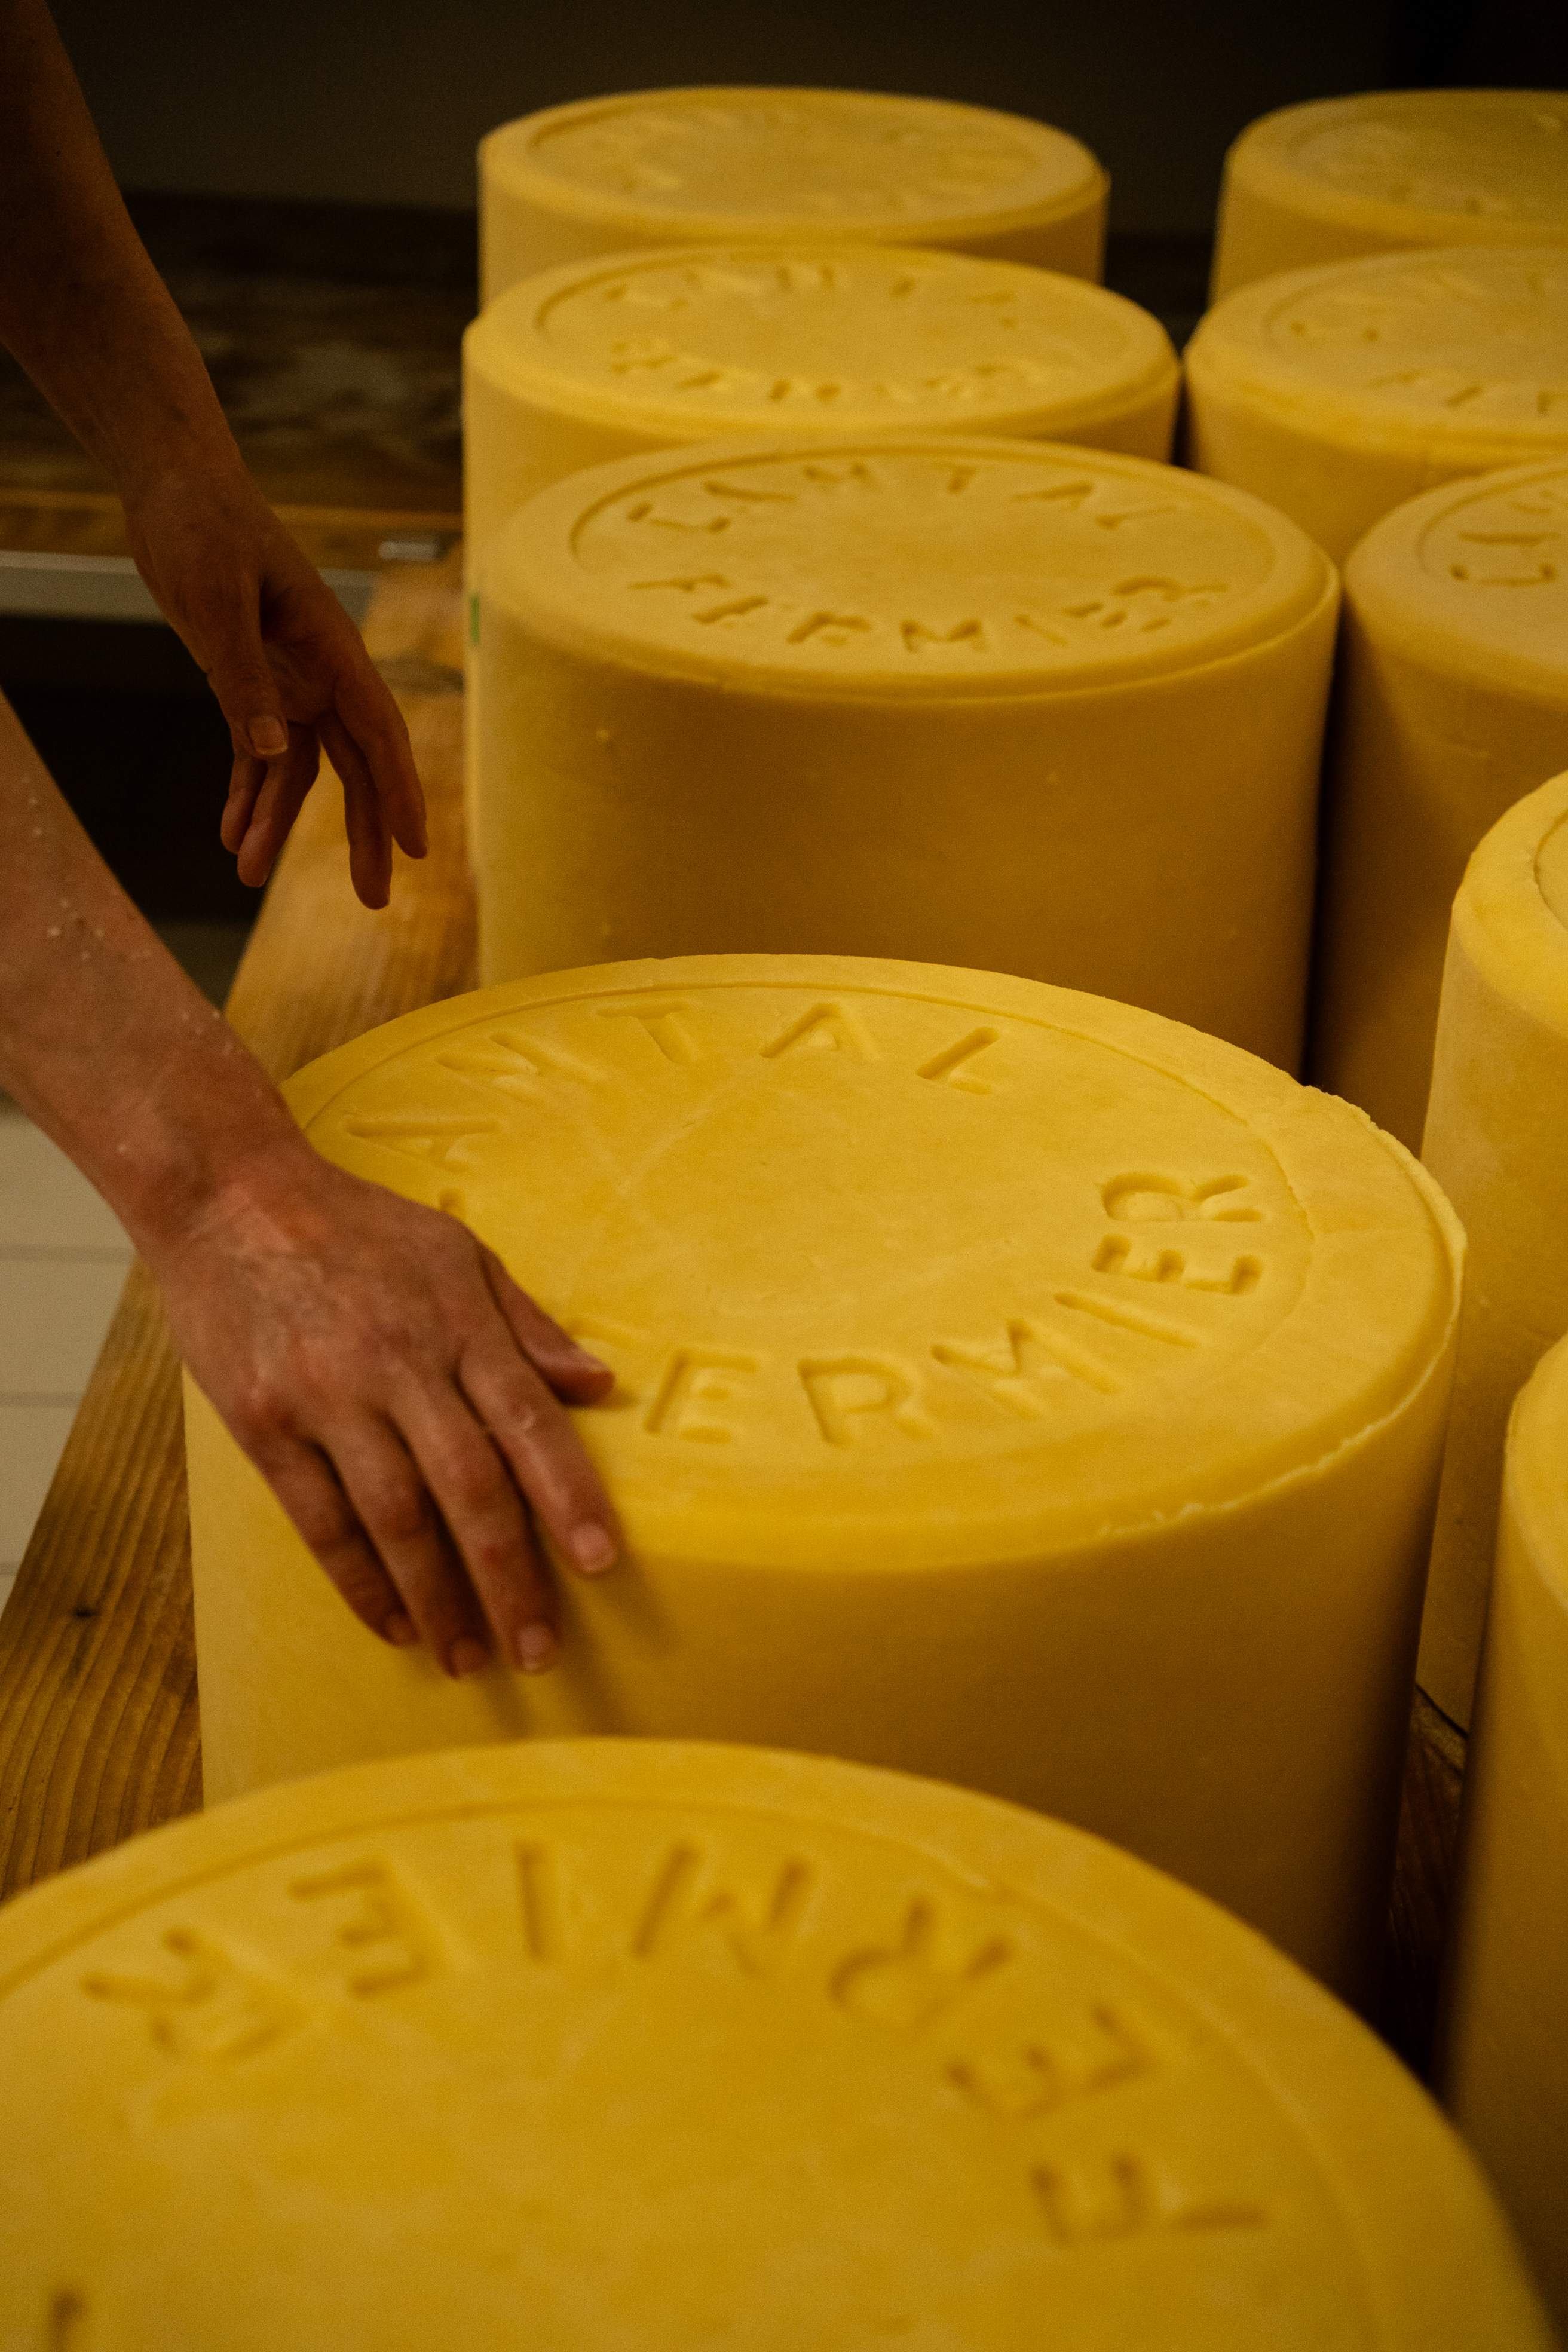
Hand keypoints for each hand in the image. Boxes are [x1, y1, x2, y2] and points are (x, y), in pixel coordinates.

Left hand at [124, 464, 428, 908]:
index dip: (400, 793)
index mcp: (331, 648)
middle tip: (373, 899)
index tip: (416, 848)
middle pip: (355, 767)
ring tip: (249, 876)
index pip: (378, 733)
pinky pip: (256, 754)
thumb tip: (273, 755)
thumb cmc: (202, 528)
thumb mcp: (216, 602)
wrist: (172, 487)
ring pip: (299, 771)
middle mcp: (321, 672)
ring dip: (278, 823)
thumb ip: (243, 680)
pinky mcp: (250, 684)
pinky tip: (230, 834)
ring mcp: (289, 681)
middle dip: (363, 833)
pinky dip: (245, 793)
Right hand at [155, 1140, 619, 1677]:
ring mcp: (326, 1399)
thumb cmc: (355, 1225)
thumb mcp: (458, 1250)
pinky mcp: (264, 1424)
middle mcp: (397, 1366)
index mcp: (456, 1323)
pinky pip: (320, 1522)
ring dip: (438, 1600)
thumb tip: (598, 1385)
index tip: (602, 1565)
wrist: (229, 1197)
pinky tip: (392, 1623)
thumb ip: (528, 1326)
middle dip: (510, 1579)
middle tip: (539, 1651)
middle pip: (469, 1490)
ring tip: (469, 1656)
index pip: (528, 1423)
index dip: (569, 1498)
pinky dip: (359, 1583)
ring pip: (395, 1521)